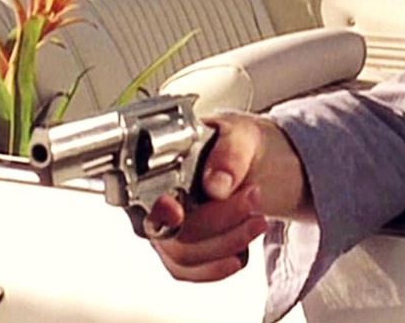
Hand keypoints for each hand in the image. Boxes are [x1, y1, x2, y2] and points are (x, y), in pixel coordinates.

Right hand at [147, 112, 303, 281]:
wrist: (251, 159)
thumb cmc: (235, 141)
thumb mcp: (241, 133)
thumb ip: (229, 153)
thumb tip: (216, 184)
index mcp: (157, 168)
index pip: (145, 198)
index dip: (159, 212)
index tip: (177, 212)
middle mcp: (154, 204)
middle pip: (171, 233)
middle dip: (219, 221)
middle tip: (253, 198)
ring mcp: (167, 231)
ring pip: (185, 256)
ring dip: (228, 243)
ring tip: (259, 221)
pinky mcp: (185, 250)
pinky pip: (194, 272)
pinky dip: (219, 268)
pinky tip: (241, 255)